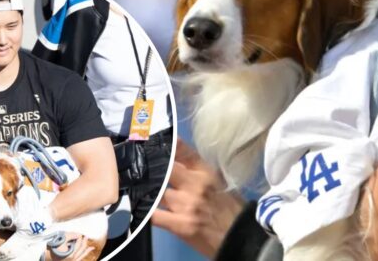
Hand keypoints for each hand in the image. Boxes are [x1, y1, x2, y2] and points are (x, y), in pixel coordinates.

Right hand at [44, 234, 91, 260]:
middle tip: (86, 237)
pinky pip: (80, 258)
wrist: (46, 258)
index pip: (78, 243)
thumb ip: (70, 236)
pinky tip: (88, 251)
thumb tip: (77, 234)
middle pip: (81, 249)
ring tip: (91, 247)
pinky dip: (84, 254)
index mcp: (71, 254)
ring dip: (86, 249)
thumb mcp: (61, 240)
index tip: (79, 233)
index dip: (79, 237)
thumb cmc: (52, 249)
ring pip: (82, 255)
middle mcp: (73, 258)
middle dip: (84, 242)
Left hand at [150, 140, 243, 256]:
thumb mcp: (217, 182)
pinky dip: (146, 211)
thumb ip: (195, 170)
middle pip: (164, 168)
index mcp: (205, 171)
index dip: (164, 144)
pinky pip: (154, 215)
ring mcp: (186, 204)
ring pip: (156, 190)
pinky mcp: (180, 225)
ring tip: (136, 186)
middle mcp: (195, 184)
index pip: (181, 150)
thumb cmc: (229, 208)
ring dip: (147, 190)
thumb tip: (172, 160)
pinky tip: (141, 208)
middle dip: (151, 166)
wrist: (242, 238)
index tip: (150, 139)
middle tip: (139, 165)